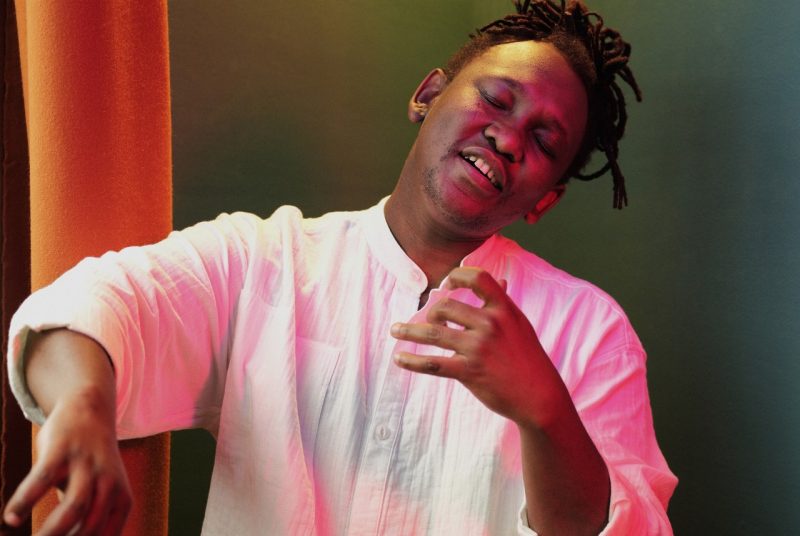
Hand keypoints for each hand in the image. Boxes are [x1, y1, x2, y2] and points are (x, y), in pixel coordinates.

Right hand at [3, 389, 131, 534]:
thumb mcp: (100, 491)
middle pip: (90, 527)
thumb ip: (89, 519)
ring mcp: (87, 465)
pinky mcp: (62, 450)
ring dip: (50, 533)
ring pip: (74, 507)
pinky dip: (26, 501)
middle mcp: (109, 482)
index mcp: (121, 498)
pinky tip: (11, 518)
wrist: (91, 411)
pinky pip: (42, 480)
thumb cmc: (90, 464)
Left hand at [390, 266, 567, 426]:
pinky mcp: (469, 371)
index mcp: (504, 309)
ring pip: (433, 332)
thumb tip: (500, 281)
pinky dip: (412, 360)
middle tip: (427, 320)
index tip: (446, 286)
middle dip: (431, 312)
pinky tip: (399, 358)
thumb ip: (504, 303)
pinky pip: (433, 363)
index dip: (457, 277)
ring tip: (395, 330)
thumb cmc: (529, 359)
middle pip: (446, 306)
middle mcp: (491, 324)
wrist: (540, 396)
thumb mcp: (520, 325)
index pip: (478, 278)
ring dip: (409, 330)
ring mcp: (478, 348)